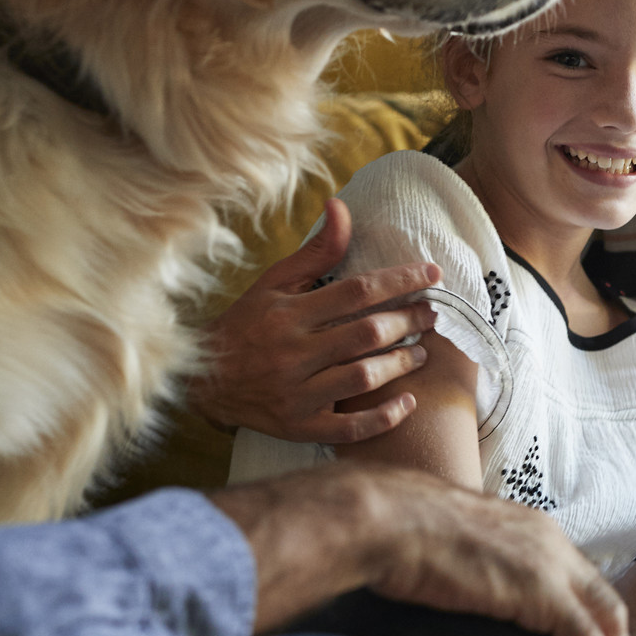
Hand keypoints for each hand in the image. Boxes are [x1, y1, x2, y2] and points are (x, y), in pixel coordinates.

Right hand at [188, 198, 441, 441]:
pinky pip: (349, 429)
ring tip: (422, 352)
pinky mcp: (299, 427)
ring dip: (400, 364)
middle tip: (432, 314)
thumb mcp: (275, 282)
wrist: (203, 380)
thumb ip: (317, 251)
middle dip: (408, 321)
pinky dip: (384, 419)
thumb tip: (342, 206)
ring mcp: (296, 394)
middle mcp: (293, 353)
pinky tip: (408, 404)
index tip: (432, 274)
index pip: (357, 291)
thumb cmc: (248, 324)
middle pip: (365, 333)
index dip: (400, 280)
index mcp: (289, 314)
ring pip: (361, 378)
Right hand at [210, 462, 632, 635]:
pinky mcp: (544, 594)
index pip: (579, 583)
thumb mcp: (448, 548)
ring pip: (606, 629)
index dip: (591, 624)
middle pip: (605, 605)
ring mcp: (551, 566)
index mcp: (531, 530)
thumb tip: (458, 595)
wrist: (385, 520)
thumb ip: (470, 569)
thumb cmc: (395, 533)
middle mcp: (551, 542)